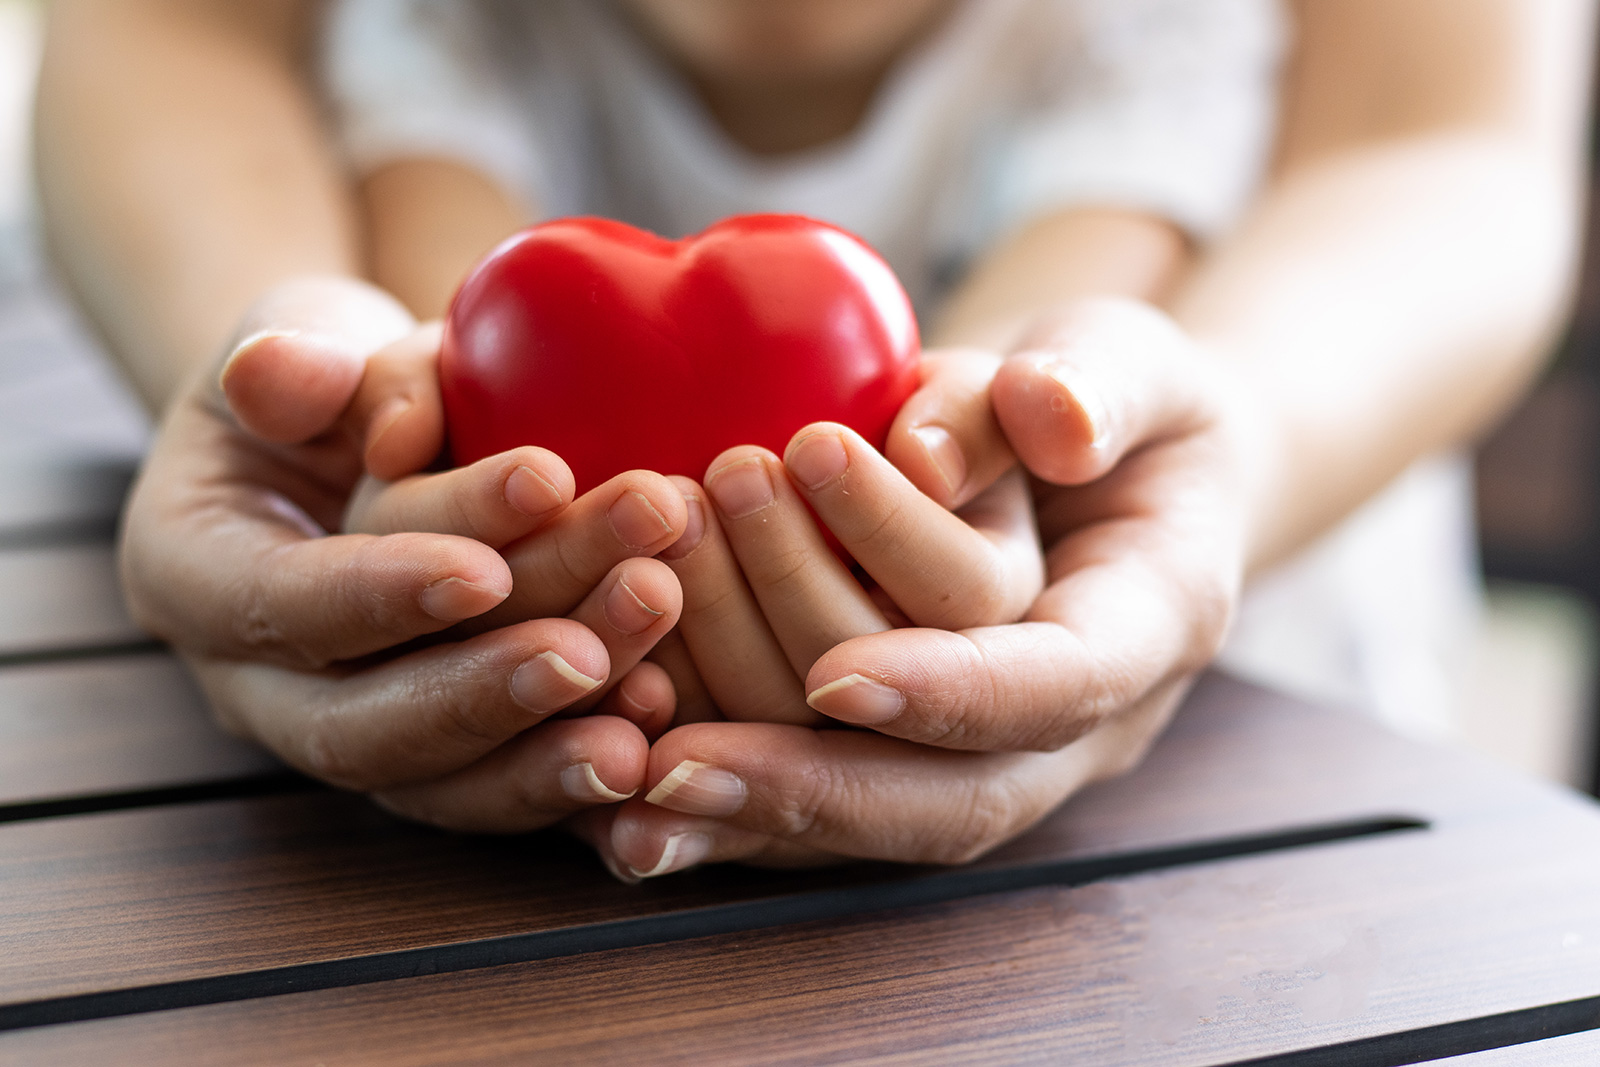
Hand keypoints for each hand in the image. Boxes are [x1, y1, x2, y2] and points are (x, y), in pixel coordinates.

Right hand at [120, 276, 688, 832]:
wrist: (361, 442)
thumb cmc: (330, 376)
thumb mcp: (292, 333)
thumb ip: (292, 359)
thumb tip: (288, 374)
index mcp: (197, 575)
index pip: (282, 608)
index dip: (379, 599)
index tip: (484, 571)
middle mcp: (264, 683)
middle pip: (369, 722)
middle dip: (496, 684)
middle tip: (624, 612)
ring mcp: (355, 729)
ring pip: (447, 773)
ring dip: (561, 729)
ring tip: (665, 675)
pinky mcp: (442, 757)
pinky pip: (505, 790)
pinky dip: (581, 776)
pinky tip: (663, 730)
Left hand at [598, 299, 1252, 876]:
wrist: (1097, 463)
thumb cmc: (1115, 397)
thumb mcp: (1135, 359)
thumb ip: (1101, 382)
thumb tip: (1042, 418)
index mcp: (1150, 623)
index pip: (1058, 684)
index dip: (952, 693)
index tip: (836, 675)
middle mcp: (1074, 719)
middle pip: (954, 796)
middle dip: (816, 784)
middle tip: (678, 757)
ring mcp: (989, 746)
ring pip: (871, 808)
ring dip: (748, 777)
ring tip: (626, 723)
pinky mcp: (911, 750)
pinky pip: (820, 804)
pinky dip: (722, 813)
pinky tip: (616, 808)